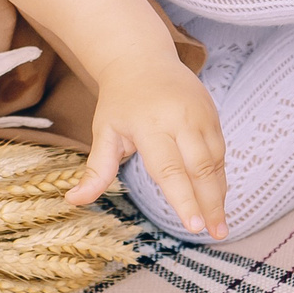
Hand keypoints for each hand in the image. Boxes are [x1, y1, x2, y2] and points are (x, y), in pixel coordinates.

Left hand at [75, 64, 226, 237]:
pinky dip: (220, 176)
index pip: (170, 170)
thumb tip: (73, 201)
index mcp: (150, 125)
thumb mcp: (104, 131)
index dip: (183, 199)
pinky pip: (220, 151)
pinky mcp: (212, 113)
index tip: (193, 226)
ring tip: (220, 225)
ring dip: (219, 194)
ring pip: (215, 161)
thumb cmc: (120, 100)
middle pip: (200, 169)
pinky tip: (218, 198)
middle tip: (216, 234)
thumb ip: (97, 170)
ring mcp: (200, 115)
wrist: (142, 58)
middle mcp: (180, 120)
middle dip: (210, 204)